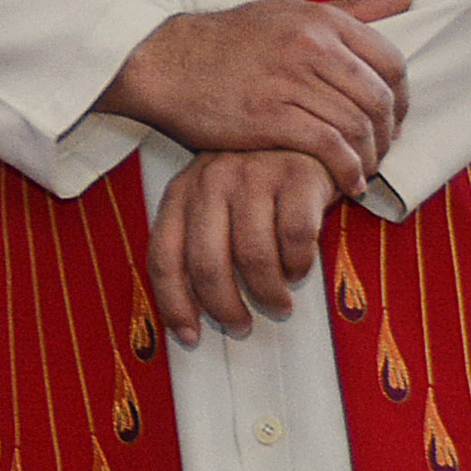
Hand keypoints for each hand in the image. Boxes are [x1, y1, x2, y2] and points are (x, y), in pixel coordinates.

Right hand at [99, 0, 414, 197]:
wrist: (164, 62)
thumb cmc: (229, 39)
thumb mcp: (291, 11)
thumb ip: (351, 8)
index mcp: (321, 20)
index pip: (391, 62)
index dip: (402, 98)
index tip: (394, 120)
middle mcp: (311, 46)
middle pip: (379, 99)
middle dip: (389, 134)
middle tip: (381, 152)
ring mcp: (289, 81)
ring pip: (357, 126)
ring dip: (370, 158)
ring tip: (364, 171)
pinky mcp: (268, 116)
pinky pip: (329, 148)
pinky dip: (347, 171)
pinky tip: (347, 183)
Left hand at [142, 147, 344, 346]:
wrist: (306, 134)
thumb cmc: (257, 179)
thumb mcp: (214, 201)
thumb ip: (198, 241)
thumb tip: (191, 309)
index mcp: (182, 192)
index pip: (164, 257)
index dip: (174, 304)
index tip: (189, 336)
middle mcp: (212, 181)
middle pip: (207, 264)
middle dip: (225, 307)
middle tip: (241, 324)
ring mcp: (255, 175)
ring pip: (254, 256)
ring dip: (268, 292)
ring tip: (278, 301)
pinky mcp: (298, 175)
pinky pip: (297, 238)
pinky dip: (299, 263)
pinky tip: (299, 267)